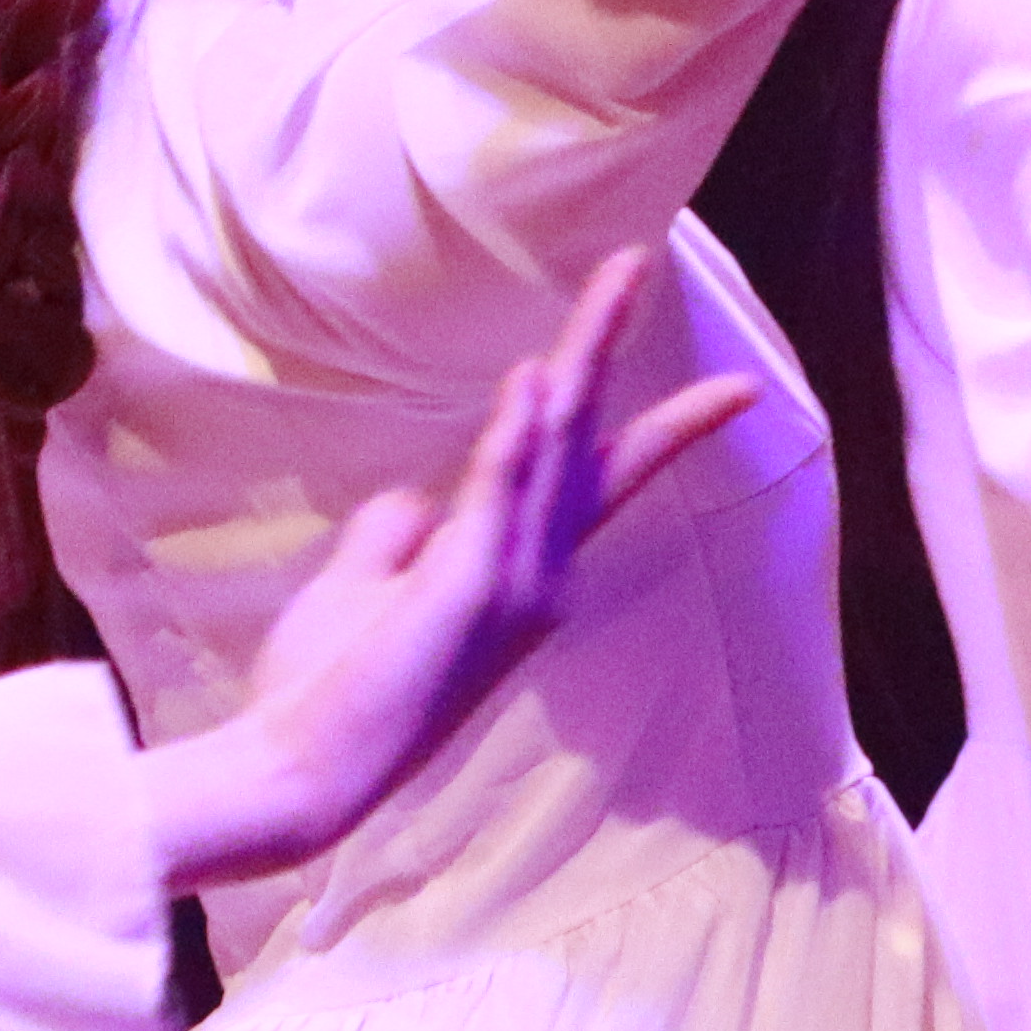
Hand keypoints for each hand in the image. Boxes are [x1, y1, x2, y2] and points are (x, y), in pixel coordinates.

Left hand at [131, 251, 756, 888]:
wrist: (306, 767)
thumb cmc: (329, 686)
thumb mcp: (366, 591)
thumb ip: (399, 537)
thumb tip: (417, 495)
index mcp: (522, 579)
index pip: (598, 482)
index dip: (653, 425)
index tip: (725, 384)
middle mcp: (539, 580)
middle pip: (592, 443)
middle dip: (612, 347)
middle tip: (638, 263)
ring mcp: (511, 584)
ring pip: (555, 448)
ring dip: (577, 357)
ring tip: (609, 279)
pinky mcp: (466, 585)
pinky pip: (500, 488)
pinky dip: (520, 430)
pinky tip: (537, 373)